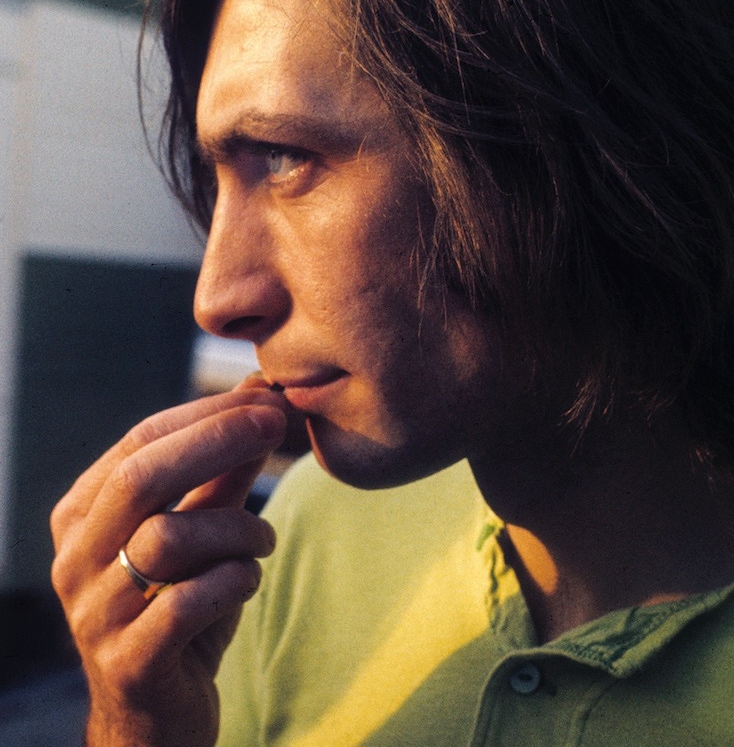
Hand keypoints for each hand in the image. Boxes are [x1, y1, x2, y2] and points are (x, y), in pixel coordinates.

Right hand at [51, 381, 287, 745]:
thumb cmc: (182, 605)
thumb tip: (261, 398)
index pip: (141, 441)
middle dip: (218, 440)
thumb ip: (225, 472)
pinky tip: (247, 579)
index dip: (208, 413)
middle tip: (277, 424)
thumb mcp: (205, 532)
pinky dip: (233, 580)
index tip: (266, 398)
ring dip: (236, 528)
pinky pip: (185, 604)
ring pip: (167, 540)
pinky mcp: (127, 663)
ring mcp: (94, 614)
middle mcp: (76, 558)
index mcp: (86, 514)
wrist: (156, 717)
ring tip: (262, 540)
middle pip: (142, 478)